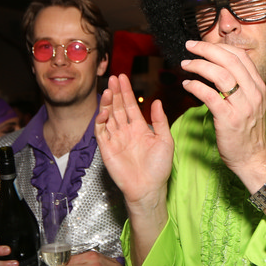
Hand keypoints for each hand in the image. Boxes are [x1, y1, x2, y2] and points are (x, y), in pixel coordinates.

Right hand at [95, 73, 173, 265]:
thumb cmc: (159, 167)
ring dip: (107, 103)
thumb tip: (156, 101)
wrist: (149, 188)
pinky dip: (100, 120)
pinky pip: (101, 132)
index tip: (123, 78)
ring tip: (108, 89)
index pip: (130, 105)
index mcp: (139, 128)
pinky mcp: (107, 149)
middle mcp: (126, 131)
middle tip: (113, 77)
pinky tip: (104, 110)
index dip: (126, 92)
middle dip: (115, 92)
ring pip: (108, 116)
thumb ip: (160, 121)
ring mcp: (115, 139)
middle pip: (117, 107)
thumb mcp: (165, 140)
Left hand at [179, 40, 265, 190]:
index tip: (203, 44)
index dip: (220, 46)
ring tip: (185, 64)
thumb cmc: (247, 131)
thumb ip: (241, 85)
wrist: (253, 158)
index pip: (240, 56)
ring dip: (199, 65)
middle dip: (207, 49)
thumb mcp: (251, 103)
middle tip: (189, 47)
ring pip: (220, 75)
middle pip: (229, 61)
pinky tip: (187, 84)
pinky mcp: (229, 119)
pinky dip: (196, 86)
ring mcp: (242, 106)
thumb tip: (222, 67)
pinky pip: (210, 96)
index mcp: (258, 86)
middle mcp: (253, 93)